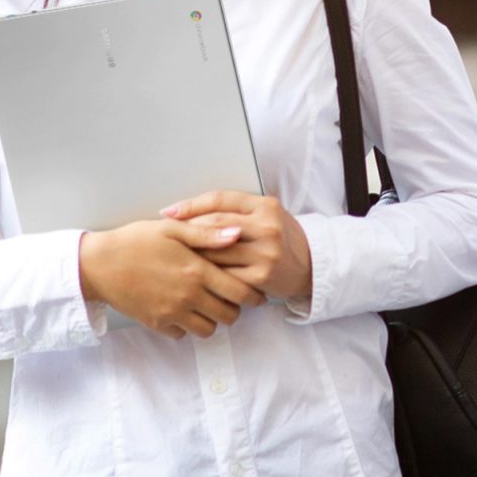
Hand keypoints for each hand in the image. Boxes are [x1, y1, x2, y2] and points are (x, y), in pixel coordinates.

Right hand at [79, 220, 266, 337]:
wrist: (99, 263)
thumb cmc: (136, 241)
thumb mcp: (173, 229)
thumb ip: (208, 234)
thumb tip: (238, 234)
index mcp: (197, 271)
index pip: (240, 292)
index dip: (254, 296)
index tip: (256, 294)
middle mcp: (188, 296)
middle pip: (229, 316)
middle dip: (235, 309)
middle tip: (230, 298)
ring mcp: (172, 313)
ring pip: (209, 330)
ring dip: (213, 319)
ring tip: (207, 304)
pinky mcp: (157, 323)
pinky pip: (183, 334)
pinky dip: (188, 326)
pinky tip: (184, 309)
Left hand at [161, 191, 312, 299]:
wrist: (310, 266)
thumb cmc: (280, 237)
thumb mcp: (264, 215)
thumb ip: (234, 210)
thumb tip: (187, 211)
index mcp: (265, 206)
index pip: (220, 199)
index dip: (191, 205)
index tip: (168, 212)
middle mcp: (267, 227)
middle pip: (215, 224)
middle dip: (187, 229)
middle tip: (166, 235)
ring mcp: (265, 253)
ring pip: (217, 250)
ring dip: (193, 253)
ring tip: (175, 254)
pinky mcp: (261, 277)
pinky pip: (225, 274)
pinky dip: (208, 273)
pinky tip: (194, 274)